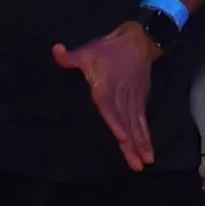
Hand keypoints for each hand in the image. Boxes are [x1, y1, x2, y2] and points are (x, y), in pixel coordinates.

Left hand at [53, 26, 156, 172]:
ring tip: (145, 162)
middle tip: (137, 164)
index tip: (122, 137)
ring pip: (136, 125)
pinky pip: (143, 121)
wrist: (138, 41)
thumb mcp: (87, 51)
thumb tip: (56, 50)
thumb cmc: (108, 49)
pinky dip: (146, 136)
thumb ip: (71, 57)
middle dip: (131, 144)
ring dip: (141, 144)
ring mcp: (133, 100)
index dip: (115, 122)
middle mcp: (122, 96)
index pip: (110, 107)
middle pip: (126, 122)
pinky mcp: (140, 101)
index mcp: (107, 87)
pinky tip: (148, 151)